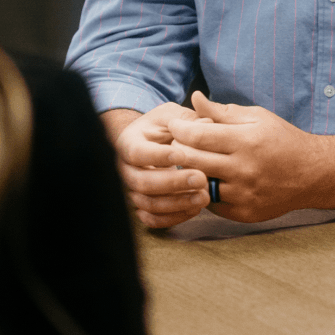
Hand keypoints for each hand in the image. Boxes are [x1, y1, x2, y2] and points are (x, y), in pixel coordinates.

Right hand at [114, 101, 212, 227]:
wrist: (152, 142)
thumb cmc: (164, 126)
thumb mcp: (172, 115)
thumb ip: (188, 119)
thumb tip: (208, 123)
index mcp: (129, 142)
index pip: (138, 153)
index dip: (158, 156)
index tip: (182, 155)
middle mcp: (126, 169)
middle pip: (142, 182)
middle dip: (173, 183)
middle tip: (201, 178)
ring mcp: (132, 190)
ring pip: (148, 204)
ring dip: (177, 203)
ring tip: (203, 196)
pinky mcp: (142, 206)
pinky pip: (153, 219)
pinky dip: (173, 218)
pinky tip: (195, 208)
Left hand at [166, 91, 315, 222]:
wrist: (312, 173)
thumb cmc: (282, 139)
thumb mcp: (256, 117)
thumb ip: (222, 111)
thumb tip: (195, 98)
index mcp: (246, 141)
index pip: (198, 136)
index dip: (180, 129)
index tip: (174, 125)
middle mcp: (244, 169)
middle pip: (193, 161)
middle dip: (178, 150)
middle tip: (175, 143)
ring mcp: (244, 194)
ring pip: (199, 184)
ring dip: (189, 172)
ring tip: (189, 161)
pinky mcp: (245, 213)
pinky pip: (212, 204)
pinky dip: (205, 190)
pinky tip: (207, 178)